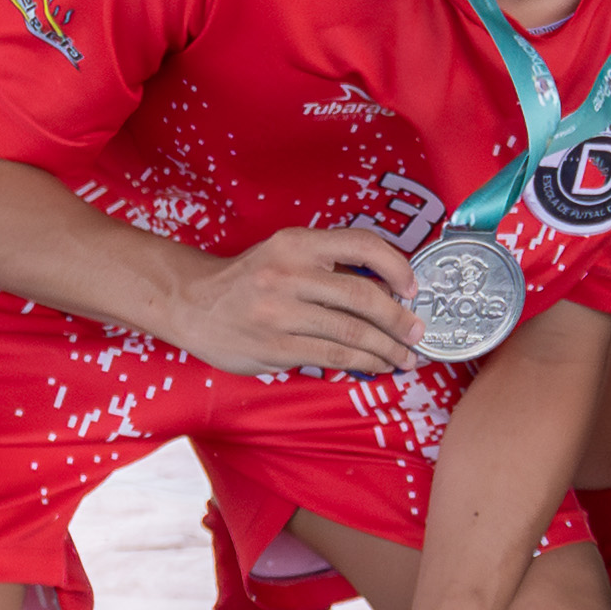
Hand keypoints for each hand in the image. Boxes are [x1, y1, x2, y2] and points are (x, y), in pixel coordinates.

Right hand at [157, 224, 424, 377]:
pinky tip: (377, 366)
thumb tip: (389, 292)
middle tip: (419, 333)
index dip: (397, 267)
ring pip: (352, 334)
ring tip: (405, 357)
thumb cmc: (250, 279)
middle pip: (364, 297)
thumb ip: (329, 265)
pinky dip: (363, 364)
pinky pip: (332, 357)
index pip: (362, 245)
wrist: (192, 303)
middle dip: (400, 320)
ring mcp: (280, 312)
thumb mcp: (285, 254)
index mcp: (297, 243)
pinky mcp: (274, 347)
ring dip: (388, 349)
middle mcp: (290, 274)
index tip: (413, 289)